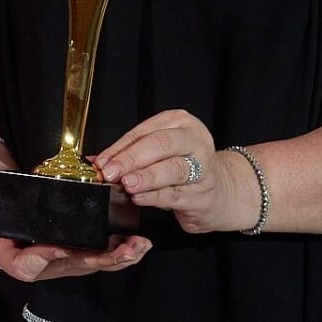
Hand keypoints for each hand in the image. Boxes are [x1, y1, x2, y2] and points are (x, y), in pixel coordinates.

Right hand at [0, 199, 149, 283]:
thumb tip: (22, 210)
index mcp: (14, 256)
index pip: (30, 266)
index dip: (47, 257)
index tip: (62, 247)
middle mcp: (39, 262)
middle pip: (72, 266)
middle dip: (103, 260)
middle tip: (126, 250)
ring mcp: (56, 257)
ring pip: (89, 263)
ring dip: (116, 256)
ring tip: (138, 247)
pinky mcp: (67, 248)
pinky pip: (92, 253)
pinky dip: (114, 248)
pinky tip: (132, 242)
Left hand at [95, 109, 251, 233]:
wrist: (223, 191)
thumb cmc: (185, 166)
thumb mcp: (160, 152)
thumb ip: (131, 154)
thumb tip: (97, 161)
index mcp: (181, 123)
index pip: (144, 132)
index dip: (119, 148)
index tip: (101, 162)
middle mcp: (195, 141)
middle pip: (160, 144)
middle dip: (131, 159)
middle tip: (111, 171)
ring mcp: (203, 168)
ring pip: (171, 169)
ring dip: (145, 177)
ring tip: (126, 184)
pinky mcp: (204, 194)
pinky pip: (175, 194)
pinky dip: (155, 197)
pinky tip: (140, 197)